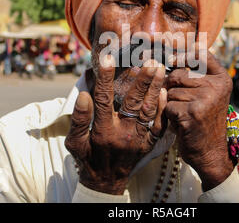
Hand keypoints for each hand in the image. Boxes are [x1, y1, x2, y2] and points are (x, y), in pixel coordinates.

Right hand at [64, 56, 166, 194]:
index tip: (107, 58)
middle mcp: (123, 133)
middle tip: (149, 61)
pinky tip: (164, 93)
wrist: (105, 181)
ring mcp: (139, 139)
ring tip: (160, 69)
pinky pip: (159, 126)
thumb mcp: (74, 142)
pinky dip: (162, 109)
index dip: (105, 79)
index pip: (103, 100)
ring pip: (149, 111)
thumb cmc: (87, 157)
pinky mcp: (149, 143)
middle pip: (133, 103)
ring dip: (155, 89)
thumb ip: (79, 120)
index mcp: (103, 131)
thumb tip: (84, 95)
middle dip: (142, 81)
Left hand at [164, 52, 233, 190]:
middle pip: (179, 75)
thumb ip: (197, 74)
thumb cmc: (204, 119)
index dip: (183, 54)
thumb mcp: (208, 93)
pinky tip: (181, 123)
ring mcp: (205, 98)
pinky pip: (168, 106)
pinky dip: (170, 116)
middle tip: (183, 103)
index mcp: (222, 78)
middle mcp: (216, 86)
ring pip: (171, 91)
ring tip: (184, 114)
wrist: (210, 151)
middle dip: (173, 88)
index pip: (201, 54)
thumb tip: (171, 53)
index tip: (171, 59)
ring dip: (172, 104)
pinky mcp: (192, 112)